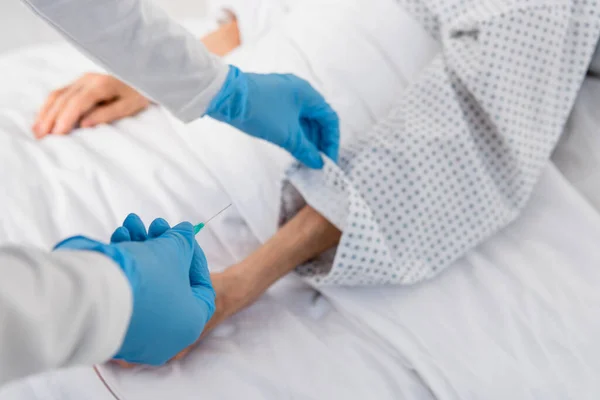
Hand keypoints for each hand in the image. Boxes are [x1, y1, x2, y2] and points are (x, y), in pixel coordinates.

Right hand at [33, 73, 149, 137]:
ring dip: (45, 112)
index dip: (66, 118)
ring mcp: (83, 79)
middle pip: (63, 99)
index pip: (78, 102)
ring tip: (36, 130)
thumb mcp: (129, 106)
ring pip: (58, 95)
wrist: (143, 76)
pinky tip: (43, 117)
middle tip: (40, 137)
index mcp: (101, 84)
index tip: (57, 134)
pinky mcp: (81, 82)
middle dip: (50, 118)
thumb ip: (107, 114)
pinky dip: (50, 106)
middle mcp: (88, 79)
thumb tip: (84, 124)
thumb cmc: (139, 94)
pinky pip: (61, 93)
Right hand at [54, 214, 214, 365]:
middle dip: (162, 248)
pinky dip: (123, 267)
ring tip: (130, 225)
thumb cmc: (145, 276)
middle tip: (155, 226)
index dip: (195, 259)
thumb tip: (185, 233)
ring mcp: (136, 337)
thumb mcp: (172, 250)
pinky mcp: (110, 330)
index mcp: (190, 324)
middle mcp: (166, 337)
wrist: (89, 297)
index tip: (185, 240)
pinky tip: (117, 238)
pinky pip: (124, 294)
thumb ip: (183, 240)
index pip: (202, 288)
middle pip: (170, 283)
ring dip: (139, 249)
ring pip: (144, 285)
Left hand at [206, 66, 339, 168]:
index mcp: (308, 94)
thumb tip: (318, 163)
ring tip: (307, 160)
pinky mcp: (271, 101)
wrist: (225, 96)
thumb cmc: (259, 110)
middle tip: (318, 163)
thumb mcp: (286, 134)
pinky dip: (295, 134)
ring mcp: (284, 95)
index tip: (329, 160)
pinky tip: (294, 149)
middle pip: (317, 120)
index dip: (332, 141)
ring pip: (303, 121)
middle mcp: (299, 92)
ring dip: (307, 140)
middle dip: (319, 142)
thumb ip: (305, 150)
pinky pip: (290, 119)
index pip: (330, 119)